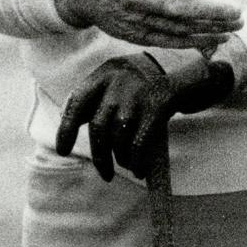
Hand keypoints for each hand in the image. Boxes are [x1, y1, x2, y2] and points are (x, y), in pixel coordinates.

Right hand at [51, 0, 241, 48]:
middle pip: (175, 8)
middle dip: (208, 13)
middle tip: (237, 14)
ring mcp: (132, 18)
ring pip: (174, 28)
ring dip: (206, 30)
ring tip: (234, 28)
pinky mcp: (132, 34)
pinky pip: (166, 41)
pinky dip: (190, 43)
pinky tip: (214, 40)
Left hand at [55, 51, 234, 180]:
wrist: (183, 77)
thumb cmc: (141, 85)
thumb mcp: (116, 81)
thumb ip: (93, 98)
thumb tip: (65, 127)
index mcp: (105, 73)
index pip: (76, 103)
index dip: (66, 129)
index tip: (63, 150)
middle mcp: (118, 81)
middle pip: (99, 127)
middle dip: (99, 155)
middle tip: (104, 172)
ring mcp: (138, 94)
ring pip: (119, 137)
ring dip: (120, 158)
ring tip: (125, 165)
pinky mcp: (156, 107)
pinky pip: (139, 142)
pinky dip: (136, 160)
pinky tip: (137, 169)